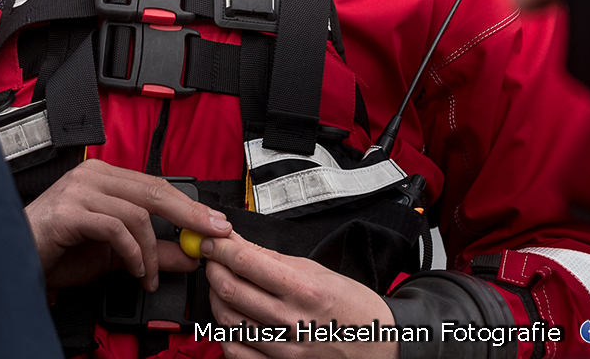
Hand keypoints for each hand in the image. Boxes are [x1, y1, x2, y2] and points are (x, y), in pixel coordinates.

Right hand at [24, 158, 230, 289]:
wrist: (13, 261)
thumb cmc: (57, 252)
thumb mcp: (115, 255)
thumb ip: (152, 251)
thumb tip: (189, 253)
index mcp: (105, 176)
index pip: (157, 185)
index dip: (189, 205)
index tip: (214, 224)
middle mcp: (94, 175)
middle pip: (155, 190)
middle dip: (188, 216)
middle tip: (210, 235)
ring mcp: (80, 190)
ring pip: (137, 212)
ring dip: (151, 251)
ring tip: (150, 276)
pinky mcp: (70, 211)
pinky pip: (115, 228)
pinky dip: (131, 252)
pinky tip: (134, 270)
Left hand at [203, 232, 398, 358]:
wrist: (377, 346)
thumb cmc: (351, 307)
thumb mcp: (317, 272)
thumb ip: (274, 259)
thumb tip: (240, 242)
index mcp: (303, 289)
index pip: (247, 262)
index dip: (222, 247)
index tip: (213, 241)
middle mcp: (290, 320)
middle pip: (230, 290)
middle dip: (213, 268)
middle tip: (213, 259)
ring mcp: (283, 349)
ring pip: (227, 320)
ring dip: (216, 297)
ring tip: (222, 285)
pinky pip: (235, 352)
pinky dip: (226, 333)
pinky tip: (233, 319)